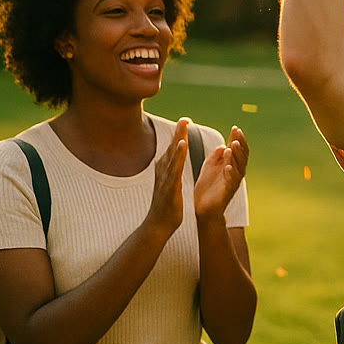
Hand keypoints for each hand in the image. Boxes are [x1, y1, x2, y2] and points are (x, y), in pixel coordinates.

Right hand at [146, 118, 188, 235]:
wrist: (158, 225)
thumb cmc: (166, 205)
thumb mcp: (170, 183)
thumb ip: (171, 170)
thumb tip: (170, 159)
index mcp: (165, 170)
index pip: (173, 149)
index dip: (178, 136)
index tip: (185, 122)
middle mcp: (163, 171)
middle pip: (171, 148)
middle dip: (178, 133)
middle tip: (185, 118)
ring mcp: (165, 178)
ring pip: (172, 155)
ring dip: (178, 139)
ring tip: (183, 126)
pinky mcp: (169, 185)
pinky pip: (174, 167)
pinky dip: (177, 155)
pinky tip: (182, 145)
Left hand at [195, 125, 248, 220]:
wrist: (203, 209)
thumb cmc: (207, 188)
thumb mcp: (210, 167)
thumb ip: (216, 156)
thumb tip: (223, 144)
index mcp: (231, 165)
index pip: (238, 149)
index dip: (238, 139)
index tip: (235, 127)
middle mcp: (236, 172)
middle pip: (242, 155)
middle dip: (240, 143)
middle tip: (236, 133)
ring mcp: (233, 182)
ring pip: (239, 166)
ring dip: (236, 155)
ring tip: (233, 145)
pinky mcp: (228, 192)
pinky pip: (232, 181)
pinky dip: (230, 173)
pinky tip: (227, 166)